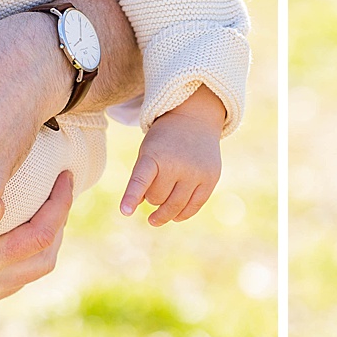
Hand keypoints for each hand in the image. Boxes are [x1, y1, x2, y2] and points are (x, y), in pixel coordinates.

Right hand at [0, 171, 74, 324]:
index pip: (40, 235)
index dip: (60, 204)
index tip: (67, 177)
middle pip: (44, 259)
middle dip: (59, 224)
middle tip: (60, 193)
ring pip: (26, 274)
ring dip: (38, 243)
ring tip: (39, 210)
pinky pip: (3, 285)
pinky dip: (13, 260)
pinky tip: (3, 237)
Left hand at [121, 87, 224, 223]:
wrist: (195, 119)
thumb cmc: (164, 140)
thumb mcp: (147, 151)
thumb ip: (142, 179)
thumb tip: (144, 208)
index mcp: (155, 154)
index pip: (141, 179)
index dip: (132, 196)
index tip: (125, 212)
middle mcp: (178, 163)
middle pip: (157, 198)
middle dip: (152, 198)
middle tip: (152, 192)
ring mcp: (196, 172)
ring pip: (176, 206)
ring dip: (164, 212)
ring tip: (156, 217)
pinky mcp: (211, 178)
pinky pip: (195, 206)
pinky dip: (183, 214)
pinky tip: (175, 217)